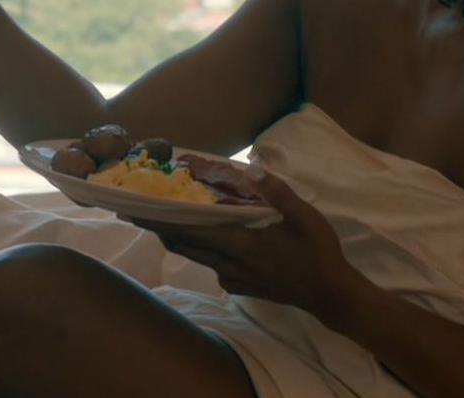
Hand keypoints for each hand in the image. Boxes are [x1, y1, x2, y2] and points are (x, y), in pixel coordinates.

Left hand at [130, 167, 367, 326]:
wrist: (330, 296)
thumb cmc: (319, 253)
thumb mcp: (305, 218)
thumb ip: (278, 193)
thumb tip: (252, 168)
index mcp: (241, 245)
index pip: (191, 231)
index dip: (161, 221)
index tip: (133, 211)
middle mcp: (229, 264)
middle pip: (184, 245)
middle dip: (158, 228)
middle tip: (133, 210)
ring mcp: (233, 278)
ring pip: (196, 256)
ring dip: (178, 238)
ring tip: (160, 220)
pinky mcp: (240, 286)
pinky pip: (212, 265)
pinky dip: (201, 250)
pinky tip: (204, 238)